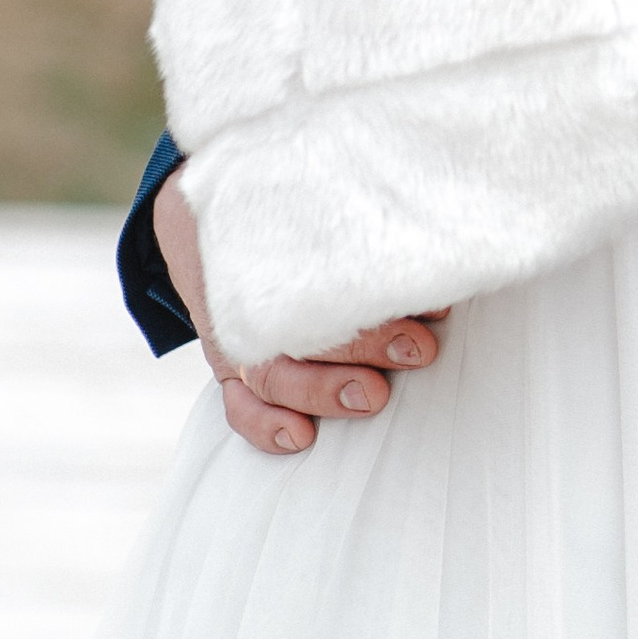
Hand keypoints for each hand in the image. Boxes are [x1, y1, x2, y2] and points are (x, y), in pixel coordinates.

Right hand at [152, 169, 446, 457]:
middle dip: (364, 345)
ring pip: (272, 375)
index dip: (376, 304)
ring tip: (373, 396)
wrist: (204, 216)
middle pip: (301, 330)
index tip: (430, 313)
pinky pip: (238, 404)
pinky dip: (264, 426)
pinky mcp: (232, 364)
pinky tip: (300, 437)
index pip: (323, 283)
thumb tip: (433, 237)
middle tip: (416, 350)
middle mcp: (255, 297)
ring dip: (324, 391)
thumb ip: (360, 213)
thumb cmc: (287, 215)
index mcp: (277, 251)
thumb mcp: (313, 201)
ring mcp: (240, 335)